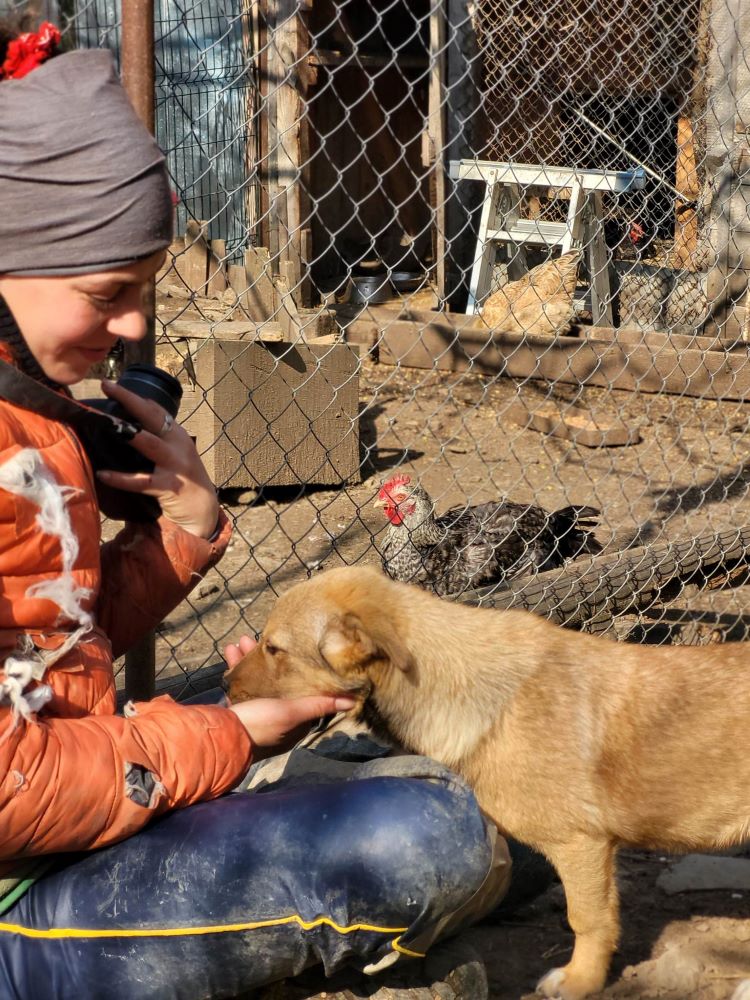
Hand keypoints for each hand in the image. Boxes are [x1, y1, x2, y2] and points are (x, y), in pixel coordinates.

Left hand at [95, 379, 219, 538]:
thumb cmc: (183, 480)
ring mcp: (176, 465)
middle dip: (129, 399)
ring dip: (129, 433)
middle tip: (107, 386)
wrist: (203, 511)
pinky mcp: (170, 486)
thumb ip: (158, 440)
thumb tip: (126, 428)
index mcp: (178, 435)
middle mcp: (179, 445)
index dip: (135, 396)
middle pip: (153, 417)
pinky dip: (121, 478)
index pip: (157, 409)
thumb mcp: (175, 454)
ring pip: (150, 443)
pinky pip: (141, 481)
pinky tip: (103, 474)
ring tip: (108, 424)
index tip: (113, 385)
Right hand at [223, 635, 354, 758]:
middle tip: (263, 639)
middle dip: (271, 660)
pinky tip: (230, 650)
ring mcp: (255, 713)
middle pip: (278, 682)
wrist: (219, 739)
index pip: (303, 693)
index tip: (298, 650)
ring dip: (250, 659)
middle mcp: (275, 717)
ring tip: (243, 640)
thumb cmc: (260, 725)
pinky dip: (236, 667)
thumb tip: (352, 701)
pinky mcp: (238, 709)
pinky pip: (240, 684)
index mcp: (292, 722)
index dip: (301, 672)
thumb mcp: (291, 713)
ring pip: (257, 679)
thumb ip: (318, 705)